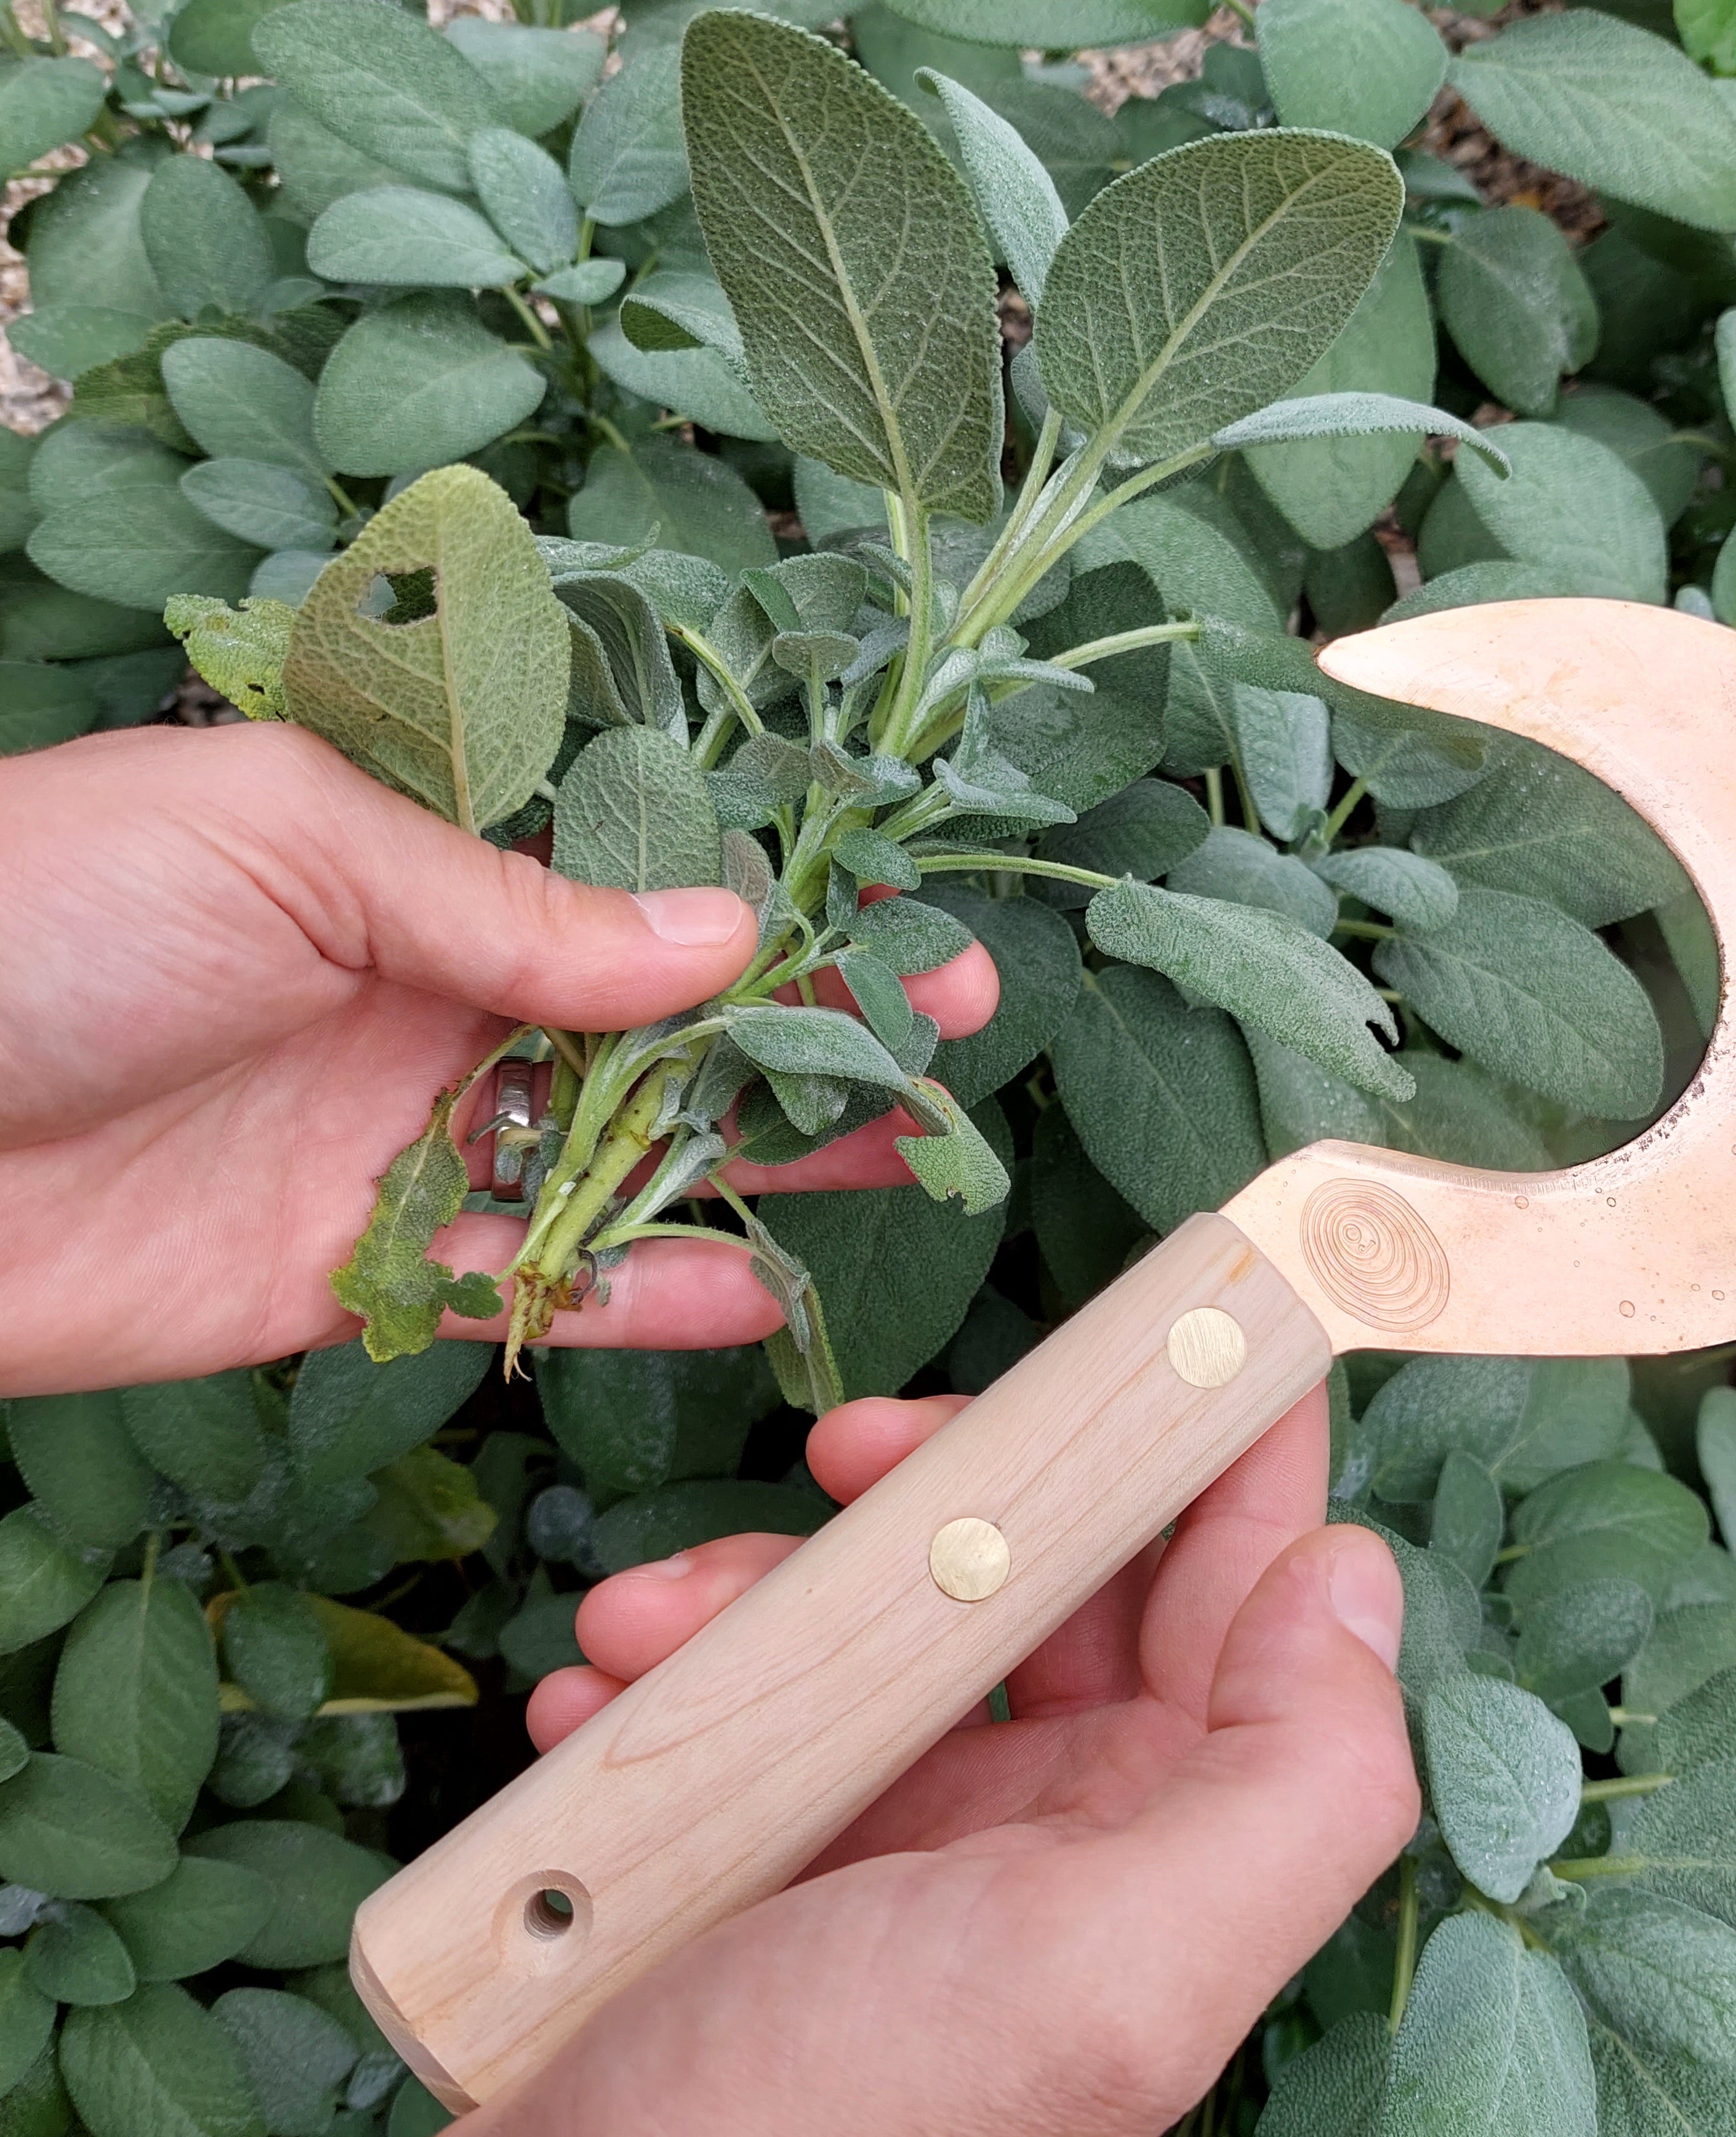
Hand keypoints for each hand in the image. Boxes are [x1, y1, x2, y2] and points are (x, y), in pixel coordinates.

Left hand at [0, 724, 996, 1393]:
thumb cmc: (41, 912)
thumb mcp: (286, 839)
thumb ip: (508, 901)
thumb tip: (719, 935)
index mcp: (410, 858)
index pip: (636, 872)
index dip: (777, 893)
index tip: (902, 915)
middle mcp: (427, 993)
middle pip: (660, 1017)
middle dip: (806, 1023)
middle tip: (949, 1034)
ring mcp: (401, 1138)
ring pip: (621, 1152)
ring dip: (758, 1155)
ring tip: (901, 1154)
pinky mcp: (357, 1274)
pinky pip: (528, 1285)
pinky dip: (636, 1296)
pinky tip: (749, 1291)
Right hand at [492, 1387, 1416, 2136]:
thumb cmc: (835, 2134)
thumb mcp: (1110, 1977)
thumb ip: (1286, 1788)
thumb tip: (1349, 1569)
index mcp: (1170, 1834)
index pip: (1239, 1575)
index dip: (1223, 1428)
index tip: (1184, 1298)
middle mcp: (1059, 1822)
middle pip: (1047, 1559)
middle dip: (951, 1484)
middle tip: (849, 1450)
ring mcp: (912, 1828)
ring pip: (882, 1603)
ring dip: (765, 1579)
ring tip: (647, 1626)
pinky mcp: (781, 1839)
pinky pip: (757, 1682)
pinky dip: (680, 1663)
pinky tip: (598, 1701)